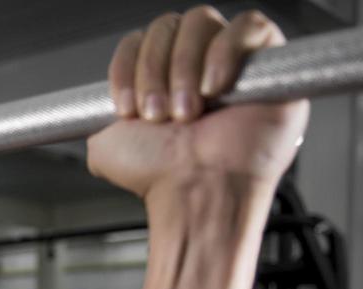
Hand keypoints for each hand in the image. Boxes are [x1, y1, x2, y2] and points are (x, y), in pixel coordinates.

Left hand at [87, 7, 308, 201]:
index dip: (128, 66)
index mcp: (161, 78)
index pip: (139, 40)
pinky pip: (249, 26)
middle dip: (154, 70)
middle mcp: (195, 65)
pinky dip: (224, 51)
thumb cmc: (160, 176)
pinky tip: (214, 88)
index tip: (126, 107)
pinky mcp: (270, 62)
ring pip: (201, 21)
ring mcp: (232, 60)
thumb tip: (91, 108)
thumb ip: (97, 117)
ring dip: (184, 67)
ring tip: (188, 112)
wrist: (196, 193)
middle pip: (168, 26)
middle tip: (158, 115)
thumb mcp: (107, 146)